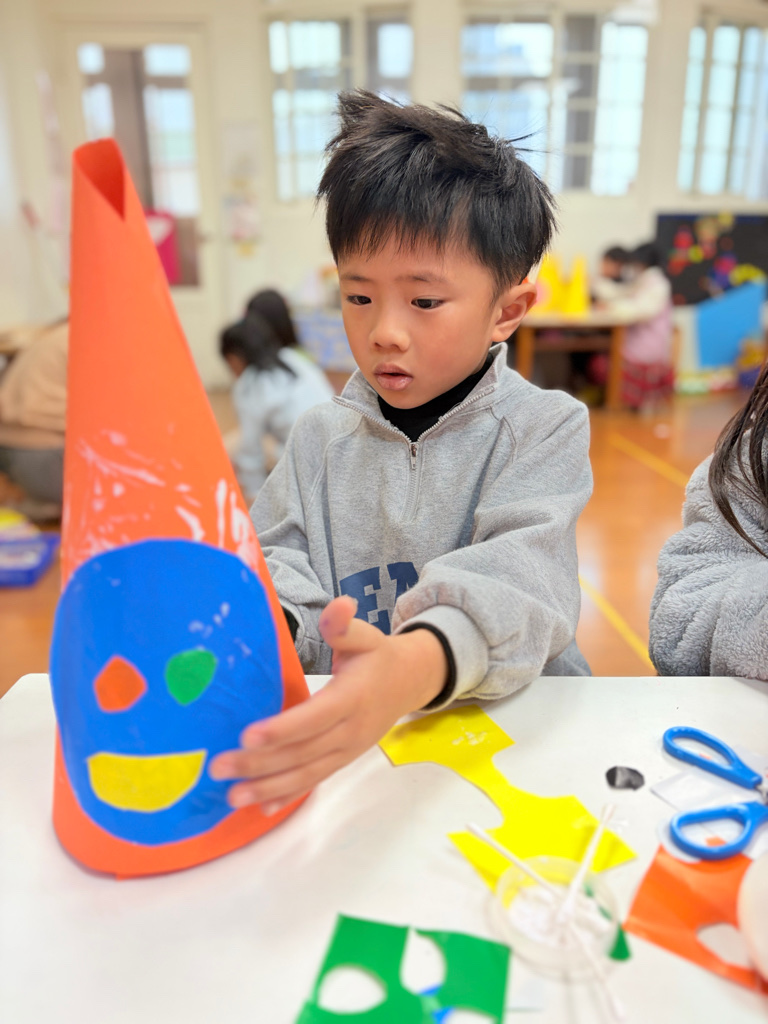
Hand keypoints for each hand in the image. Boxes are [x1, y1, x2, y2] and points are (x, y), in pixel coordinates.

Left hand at [208, 595, 447, 813]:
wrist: (409, 684)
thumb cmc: (378, 657)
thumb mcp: (365, 636)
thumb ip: (345, 625)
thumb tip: (340, 605)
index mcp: (351, 698)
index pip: (314, 718)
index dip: (282, 729)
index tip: (247, 735)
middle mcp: (349, 731)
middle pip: (302, 752)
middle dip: (259, 763)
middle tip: (219, 767)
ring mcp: (346, 751)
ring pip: (304, 774)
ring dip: (267, 787)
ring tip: (231, 795)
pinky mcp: (342, 761)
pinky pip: (313, 782)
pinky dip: (287, 796)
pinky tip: (260, 807)